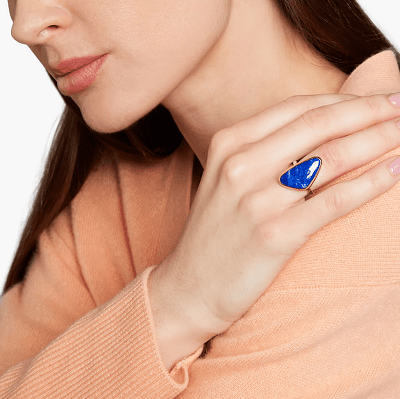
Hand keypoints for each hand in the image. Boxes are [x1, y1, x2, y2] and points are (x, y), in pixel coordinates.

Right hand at [158, 93, 399, 338]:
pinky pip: (335, 201)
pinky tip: (397, 171)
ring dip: (381, 141)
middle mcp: (240, 164)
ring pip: (334, 158)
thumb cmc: (214, 234)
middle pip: (320, 124)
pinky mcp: (274, 235)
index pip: (298, 108)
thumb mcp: (227, 179)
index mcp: (228, 144)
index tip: (378, 99)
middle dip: (371, 111)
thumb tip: (320, 133)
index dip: (345, 99)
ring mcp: (256, 200)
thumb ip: (265, 152)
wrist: (189, 287)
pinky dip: (373, 183)